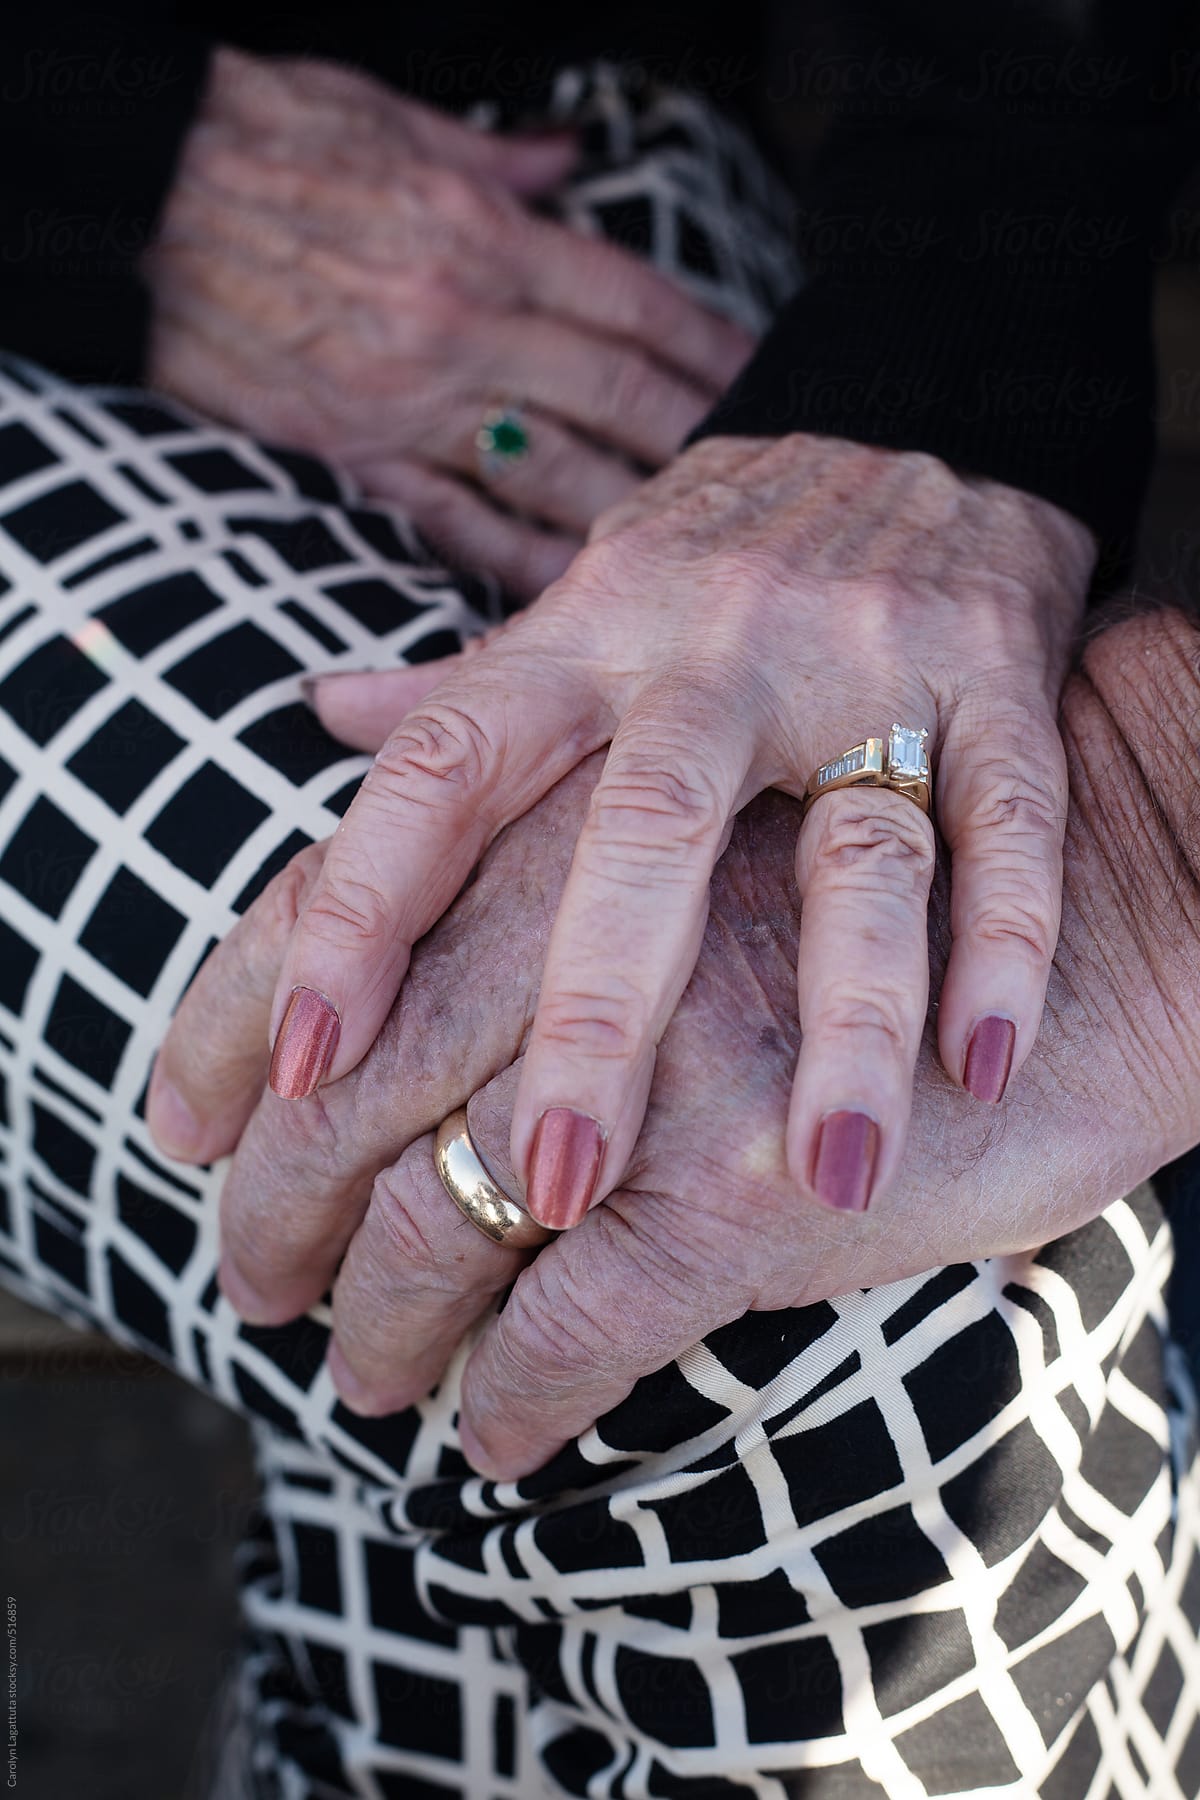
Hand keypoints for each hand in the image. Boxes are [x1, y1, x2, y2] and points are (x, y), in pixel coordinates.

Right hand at [144, 49, 751, 595]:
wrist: (132, 198)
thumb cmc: (257, 143)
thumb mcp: (385, 117)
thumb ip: (492, 156)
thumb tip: (566, 160)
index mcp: (484, 236)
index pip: (633, 304)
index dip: (707, 344)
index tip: (755, 374)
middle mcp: (466, 326)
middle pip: (619, 394)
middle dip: (697, 435)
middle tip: (755, 476)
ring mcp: (415, 401)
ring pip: (556, 471)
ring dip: (634, 508)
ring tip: (694, 540)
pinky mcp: (359, 455)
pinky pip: (462, 521)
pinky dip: (524, 557)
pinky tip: (579, 584)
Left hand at [147, 606, 1199, 1475]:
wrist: (925, 434)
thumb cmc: (718, 569)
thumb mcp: (579, 607)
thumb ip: (464, 690)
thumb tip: (313, 719)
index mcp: (579, 635)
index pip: (444, 770)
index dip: (360, 915)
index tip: (290, 1071)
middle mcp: (706, 645)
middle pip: (642, 833)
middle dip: (600, 1014)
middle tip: (553, 1184)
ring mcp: (860, 658)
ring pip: (852, 846)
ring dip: (849, 1019)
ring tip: (828, 1179)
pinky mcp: (996, 675)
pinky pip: (1009, 817)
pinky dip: (1006, 937)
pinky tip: (986, 1066)